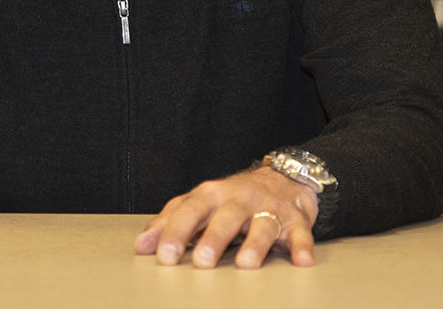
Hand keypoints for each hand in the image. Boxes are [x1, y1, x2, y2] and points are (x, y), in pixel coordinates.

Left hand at [134, 166, 318, 268]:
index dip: (176, 231)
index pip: (191, 209)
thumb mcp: (201, 204)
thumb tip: (141, 247)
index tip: (162, 256)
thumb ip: (171, 222)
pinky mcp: (295, 220)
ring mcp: (269, 208)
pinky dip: (302, 246)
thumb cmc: (232, 198)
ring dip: (255, 244)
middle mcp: (240, 198)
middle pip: (226, 216)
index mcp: (212, 194)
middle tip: (201, 261)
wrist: (284, 178)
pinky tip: (301, 261)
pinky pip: (300, 233)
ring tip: (246, 264)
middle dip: (214, 238)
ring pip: (262, 224)